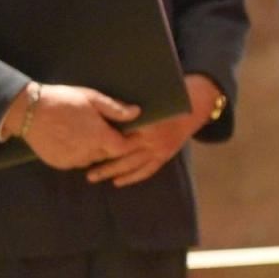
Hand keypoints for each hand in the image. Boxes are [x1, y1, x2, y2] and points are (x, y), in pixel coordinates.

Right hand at [18, 84, 139, 169]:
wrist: (28, 111)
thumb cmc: (63, 100)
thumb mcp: (91, 98)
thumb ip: (115, 109)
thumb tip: (137, 113)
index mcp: (98, 136)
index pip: (122, 148)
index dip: (126, 142)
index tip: (126, 133)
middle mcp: (87, 152)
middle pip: (107, 154)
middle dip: (110, 145)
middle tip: (105, 131)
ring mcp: (72, 160)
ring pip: (92, 160)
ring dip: (94, 150)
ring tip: (88, 134)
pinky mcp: (59, 164)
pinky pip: (76, 162)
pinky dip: (79, 155)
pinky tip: (73, 141)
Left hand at [85, 74, 219, 187]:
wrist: (195, 106)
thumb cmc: (167, 97)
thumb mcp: (148, 95)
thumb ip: (126, 104)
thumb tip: (99, 106)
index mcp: (146, 121)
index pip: (118, 135)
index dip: (100, 142)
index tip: (84, 145)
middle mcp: (152, 138)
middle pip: (121, 153)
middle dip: (102, 162)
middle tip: (83, 168)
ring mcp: (159, 148)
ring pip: (132, 164)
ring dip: (112, 172)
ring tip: (94, 177)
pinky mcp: (165, 155)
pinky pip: (147, 170)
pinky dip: (132, 177)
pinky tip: (118, 181)